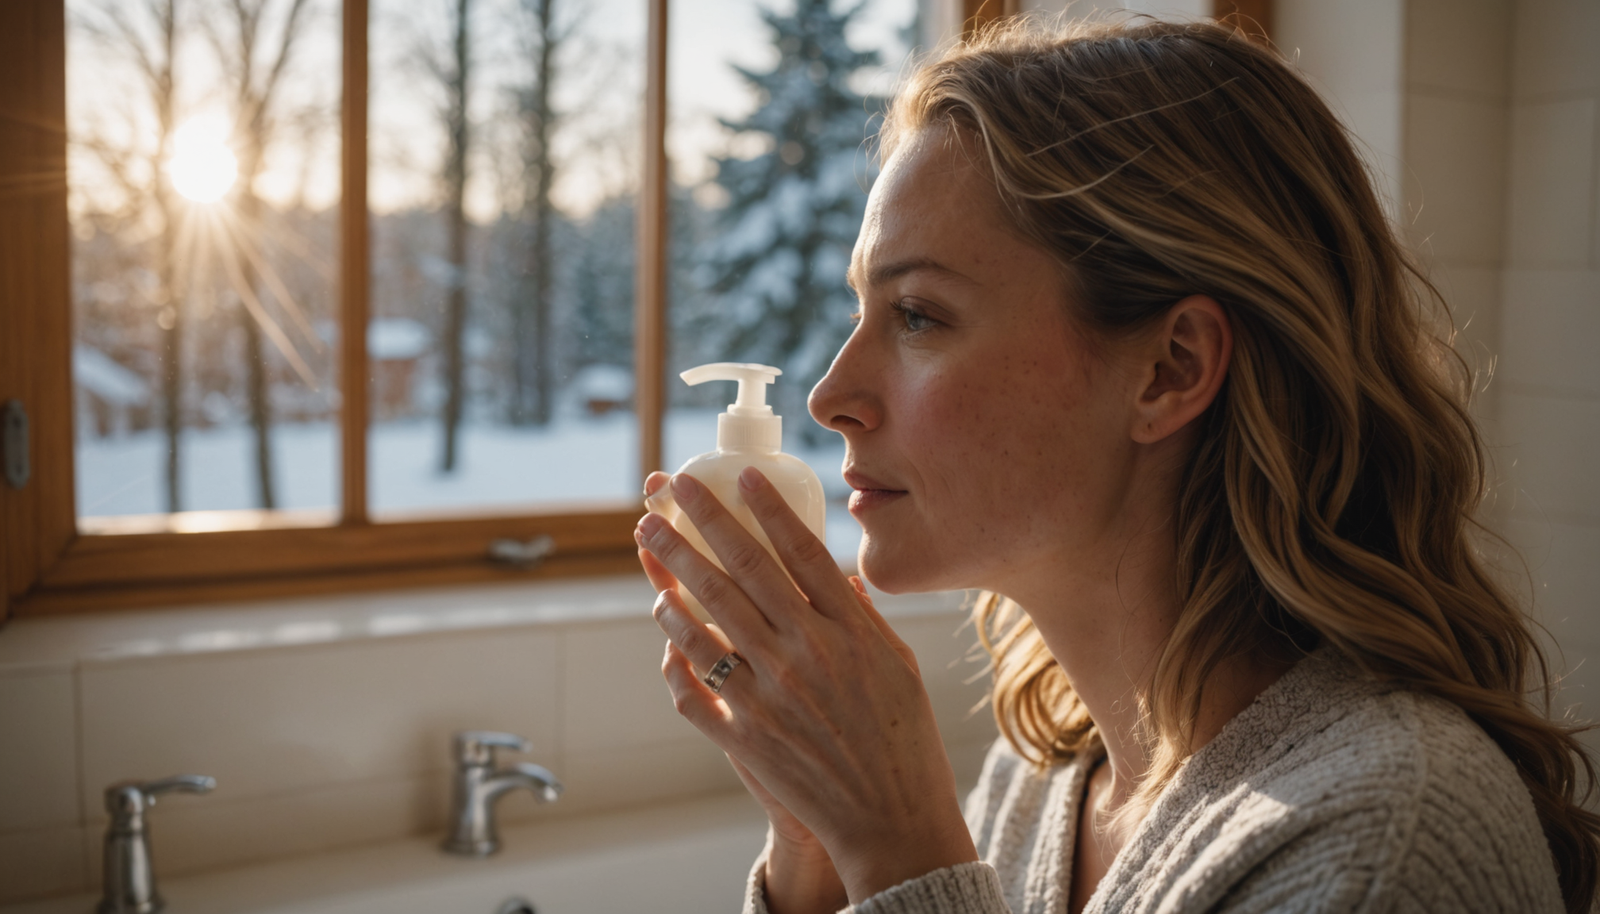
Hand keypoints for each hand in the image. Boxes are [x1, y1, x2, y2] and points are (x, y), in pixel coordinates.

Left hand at [635, 468, 976, 904]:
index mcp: (849, 632)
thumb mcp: (898, 666)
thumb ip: (863, 618)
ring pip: (707, 619)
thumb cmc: (903, 742)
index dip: (766, 507)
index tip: (739, 474)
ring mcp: (770, 694)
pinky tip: (663, 618)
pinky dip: (673, 648)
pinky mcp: (745, 735)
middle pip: (743, 571)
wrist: (891, 820)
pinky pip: (694, 683)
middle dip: (702, 522)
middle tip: (669, 489)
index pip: (800, 552)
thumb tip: (840, 576)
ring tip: (650, 538)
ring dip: (672, 573)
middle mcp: (806, 654)